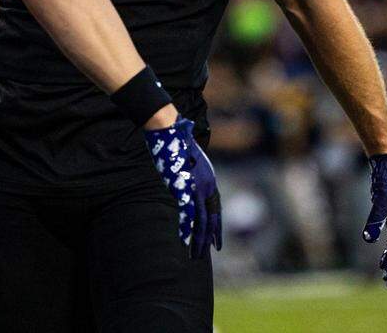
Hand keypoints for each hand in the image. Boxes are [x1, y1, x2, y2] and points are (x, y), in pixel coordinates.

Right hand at [144, 117, 221, 257]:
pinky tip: (184, 242)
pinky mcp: (184, 187)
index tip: (216, 240)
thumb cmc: (177, 139)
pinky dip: (186, 229)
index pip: (215, 208)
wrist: (170, 130)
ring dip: (198, 239)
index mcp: (209, 178)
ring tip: (195, 255)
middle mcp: (206, 185)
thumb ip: (189, 169)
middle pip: (211, 217)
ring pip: (200, 220)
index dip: (216, 226)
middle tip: (210, 252)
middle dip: (210, 237)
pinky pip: (187, 214)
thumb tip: (186, 174)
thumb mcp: (188, 157)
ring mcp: (196, 187)